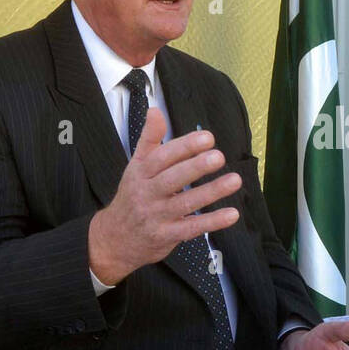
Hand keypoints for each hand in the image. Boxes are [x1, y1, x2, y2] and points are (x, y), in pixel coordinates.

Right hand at [88, 106, 240, 284]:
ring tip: (235, 180)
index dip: (185, 146)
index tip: (208, 138)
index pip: (162, 157)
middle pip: (172, 179)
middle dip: (196, 167)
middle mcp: (147, 193)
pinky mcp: (166, 236)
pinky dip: (212, 221)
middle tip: (219, 156)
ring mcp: (156, 216)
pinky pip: (191, 228)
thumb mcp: (135, 166)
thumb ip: (149, 139)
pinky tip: (232, 213)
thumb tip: (155, 110)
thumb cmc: (132, 197)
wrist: (114, 239)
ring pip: (185, 203)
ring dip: (211, 192)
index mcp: (140, 173)